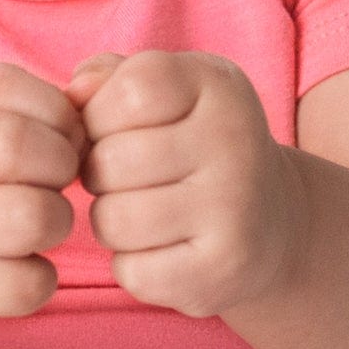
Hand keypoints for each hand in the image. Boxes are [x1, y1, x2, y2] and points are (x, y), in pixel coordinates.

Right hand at [0, 61, 88, 348]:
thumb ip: (29, 108)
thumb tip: (96, 91)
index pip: (2, 85)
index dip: (53, 111)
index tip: (57, 139)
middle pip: (14, 144)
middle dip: (60, 164)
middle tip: (54, 184)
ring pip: (29, 217)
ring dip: (56, 223)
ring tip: (40, 228)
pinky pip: (24, 285)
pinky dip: (39, 281)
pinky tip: (21, 272)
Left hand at [68, 50, 308, 318]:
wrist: (271, 222)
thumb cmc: (192, 147)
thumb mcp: (164, 94)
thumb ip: (109, 77)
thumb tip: (76, 94)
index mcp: (219, 85)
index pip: (128, 91)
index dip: (100, 116)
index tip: (118, 130)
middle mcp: (235, 139)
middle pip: (109, 162)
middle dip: (100, 175)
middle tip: (129, 181)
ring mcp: (234, 207)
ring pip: (113, 220)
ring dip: (111, 222)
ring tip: (143, 214)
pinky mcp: (223, 267)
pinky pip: (132, 271)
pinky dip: (133, 266)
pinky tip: (163, 250)